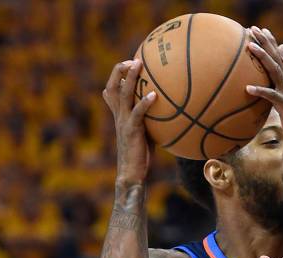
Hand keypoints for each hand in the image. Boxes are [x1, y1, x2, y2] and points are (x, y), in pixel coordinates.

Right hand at [102, 59, 156, 183]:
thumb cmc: (141, 153)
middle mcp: (119, 115)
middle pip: (113, 86)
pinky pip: (137, 113)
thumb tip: (170, 108)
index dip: (118, 75)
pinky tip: (154, 95)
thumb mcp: (145, 131)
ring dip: (130, 77)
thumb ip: (151, 118)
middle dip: (120, 70)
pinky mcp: (132, 130)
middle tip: (134, 60)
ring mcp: (124, 121)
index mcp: (119, 114)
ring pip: (122, 93)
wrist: (131, 172)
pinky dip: (144, 102)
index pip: (112, 90)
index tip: (131, 62)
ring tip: (138, 65)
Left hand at [246, 27, 282, 152]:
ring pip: (275, 71)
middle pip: (276, 58)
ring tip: (249, 47)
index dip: (269, 43)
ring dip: (262, 58)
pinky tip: (247, 89)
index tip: (258, 31)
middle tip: (252, 29)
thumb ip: (277, 93)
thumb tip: (269, 89)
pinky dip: (260, 92)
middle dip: (264, 42)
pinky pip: (272, 97)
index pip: (279, 58)